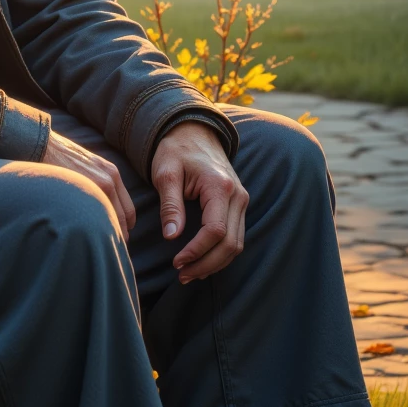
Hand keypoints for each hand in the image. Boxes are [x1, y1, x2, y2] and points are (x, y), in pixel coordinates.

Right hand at [43, 130, 136, 237]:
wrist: (43, 145)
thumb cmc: (60, 158)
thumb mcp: (87, 167)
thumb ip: (98, 184)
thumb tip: (100, 207)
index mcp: (112, 174)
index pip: (128, 210)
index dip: (124, 227)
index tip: (116, 236)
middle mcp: (110, 180)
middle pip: (125, 219)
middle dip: (119, 236)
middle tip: (108, 248)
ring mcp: (99, 185)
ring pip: (113, 222)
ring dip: (108, 236)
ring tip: (97, 246)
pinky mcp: (84, 190)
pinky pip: (97, 218)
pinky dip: (95, 231)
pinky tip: (86, 236)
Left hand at [151, 121, 248, 282]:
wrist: (193, 131)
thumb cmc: (175, 150)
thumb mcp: (166, 173)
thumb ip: (170, 205)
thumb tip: (172, 237)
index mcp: (219, 187)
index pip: (215, 230)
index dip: (197, 251)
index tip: (176, 263)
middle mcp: (237, 195)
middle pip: (231, 243)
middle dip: (207, 264)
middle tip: (182, 275)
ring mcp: (241, 200)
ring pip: (237, 244)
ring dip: (215, 263)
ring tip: (188, 273)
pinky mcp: (238, 205)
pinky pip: (235, 236)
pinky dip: (220, 253)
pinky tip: (201, 261)